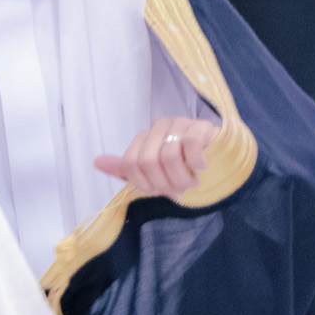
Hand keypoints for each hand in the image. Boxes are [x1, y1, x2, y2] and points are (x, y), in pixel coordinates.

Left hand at [93, 115, 216, 198]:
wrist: (218, 159)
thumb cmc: (182, 168)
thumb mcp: (152, 174)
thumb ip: (125, 170)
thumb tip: (96, 162)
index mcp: (143, 138)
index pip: (129, 164)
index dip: (144, 184)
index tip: (159, 191)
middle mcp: (158, 128)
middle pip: (147, 161)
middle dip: (164, 183)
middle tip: (179, 190)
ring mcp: (179, 124)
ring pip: (169, 156)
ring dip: (182, 178)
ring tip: (192, 182)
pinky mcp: (200, 126)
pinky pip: (191, 145)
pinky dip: (196, 163)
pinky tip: (202, 168)